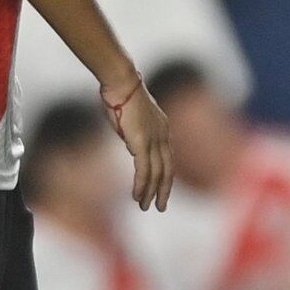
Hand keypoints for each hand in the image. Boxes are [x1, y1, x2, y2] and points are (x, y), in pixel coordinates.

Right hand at [110, 76, 175, 210]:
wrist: (121, 81)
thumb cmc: (120, 94)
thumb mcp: (131, 117)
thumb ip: (134, 133)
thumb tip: (131, 145)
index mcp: (162, 129)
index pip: (168, 159)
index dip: (165, 177)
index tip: (161, 190)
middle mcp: (163, 135)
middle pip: (167, 170)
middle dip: (163, 190)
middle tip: (160, 207)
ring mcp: (154, 139)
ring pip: (156, 174)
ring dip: (151, 192)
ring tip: (146, 207)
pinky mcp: (142, 142)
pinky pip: (144, 170)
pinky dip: (141, 185)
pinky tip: (138, 196)